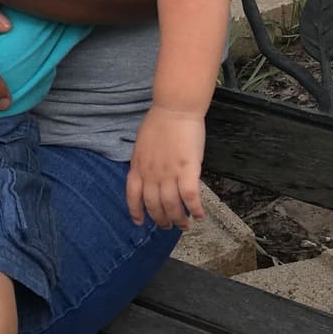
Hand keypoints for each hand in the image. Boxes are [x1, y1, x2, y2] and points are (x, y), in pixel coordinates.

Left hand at [126, 107, 205, 229]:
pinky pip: (191, 198)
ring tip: (184, 225)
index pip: (133, 196)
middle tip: (168, 226)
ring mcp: (169, 174)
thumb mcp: (142, 144)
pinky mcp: (187, 171)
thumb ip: (144, 163)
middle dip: (161, 220)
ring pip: (172, 206)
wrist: (175, 108)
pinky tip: (199, 215)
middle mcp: (151, 174)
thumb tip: (149, 175)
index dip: (136, 212)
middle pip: (154, 206)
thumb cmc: (160, 121)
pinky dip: (195, 210)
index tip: (140, 222)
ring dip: (178, 219)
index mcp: (138, 167)